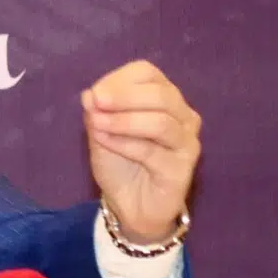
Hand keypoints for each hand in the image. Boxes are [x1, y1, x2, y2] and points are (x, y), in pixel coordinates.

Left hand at [82, 60, 201, 243]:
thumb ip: (97, 111)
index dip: (119, 80)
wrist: (130, 204)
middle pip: (160, 94)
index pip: (147, 73)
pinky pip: (153, 151)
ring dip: (123, 121)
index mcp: (164, 97)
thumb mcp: (100, 130)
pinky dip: (124, 143)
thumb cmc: (119, 161)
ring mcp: (187, 142)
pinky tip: (104, 142)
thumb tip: (90, 94)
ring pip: (161, 122)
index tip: (95, 95)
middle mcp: (182, 115)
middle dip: (123, 97)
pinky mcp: (182, 169)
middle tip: (95, 103)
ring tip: (96, 125)